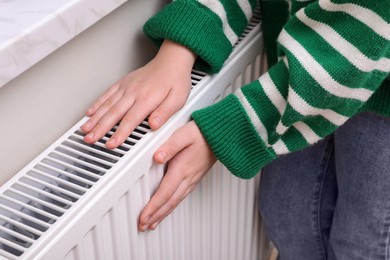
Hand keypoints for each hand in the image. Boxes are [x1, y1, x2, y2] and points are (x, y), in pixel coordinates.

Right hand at [81, 40, 195, 148]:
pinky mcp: (123, 82)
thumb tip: (154, 125)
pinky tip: (89, 113)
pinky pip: (107, 94)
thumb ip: (165, 112)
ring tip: (84, 130)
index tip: (111, 144)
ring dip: (94, 118)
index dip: (119, 133)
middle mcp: (134, 92)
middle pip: (114, 113)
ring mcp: (127, 87)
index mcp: (147, 98)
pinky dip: (97, 103)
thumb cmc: (176, 80)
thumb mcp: (178, 99)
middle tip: (90, 139)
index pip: (130, 120)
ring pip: (107, 104)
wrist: (171, 60)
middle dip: (100, 128)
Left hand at [138, 121, 216, 230]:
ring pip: (175, 202)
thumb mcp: (183, 135)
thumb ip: (169, 146)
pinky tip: (167, 209)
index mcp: (182, 169)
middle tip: (143, 226)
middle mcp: (188, 178)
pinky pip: (181, 197)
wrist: (221, 136)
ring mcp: (192, 179)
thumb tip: (157, 157)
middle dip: (155, 216)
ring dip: (162, 214)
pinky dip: (172, 207)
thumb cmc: (202, 133)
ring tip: (152, 224)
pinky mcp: (195, 178)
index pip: (165, 193)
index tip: (143, 217)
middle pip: (169, 202)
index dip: (153, 207)